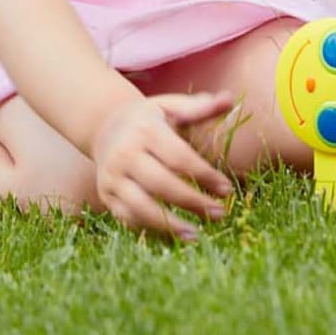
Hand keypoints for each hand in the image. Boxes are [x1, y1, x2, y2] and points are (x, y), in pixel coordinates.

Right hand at [90, 91, 235, 241]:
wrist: (105, 127)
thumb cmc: (149, 118)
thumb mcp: (171, 106)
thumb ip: (200, 107)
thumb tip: (230, 99)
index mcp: (145, 130)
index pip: (178, 157)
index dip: (204, 175)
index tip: (227, 190)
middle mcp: (125, 154)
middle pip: (161, 184)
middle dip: (192, 202)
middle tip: (220, 214)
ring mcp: (113, 178)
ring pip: (141, 208)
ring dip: (170, 226)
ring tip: (197, 236)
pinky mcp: (107, 196)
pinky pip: (130, 219)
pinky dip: (152, 231)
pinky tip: (175, 236)